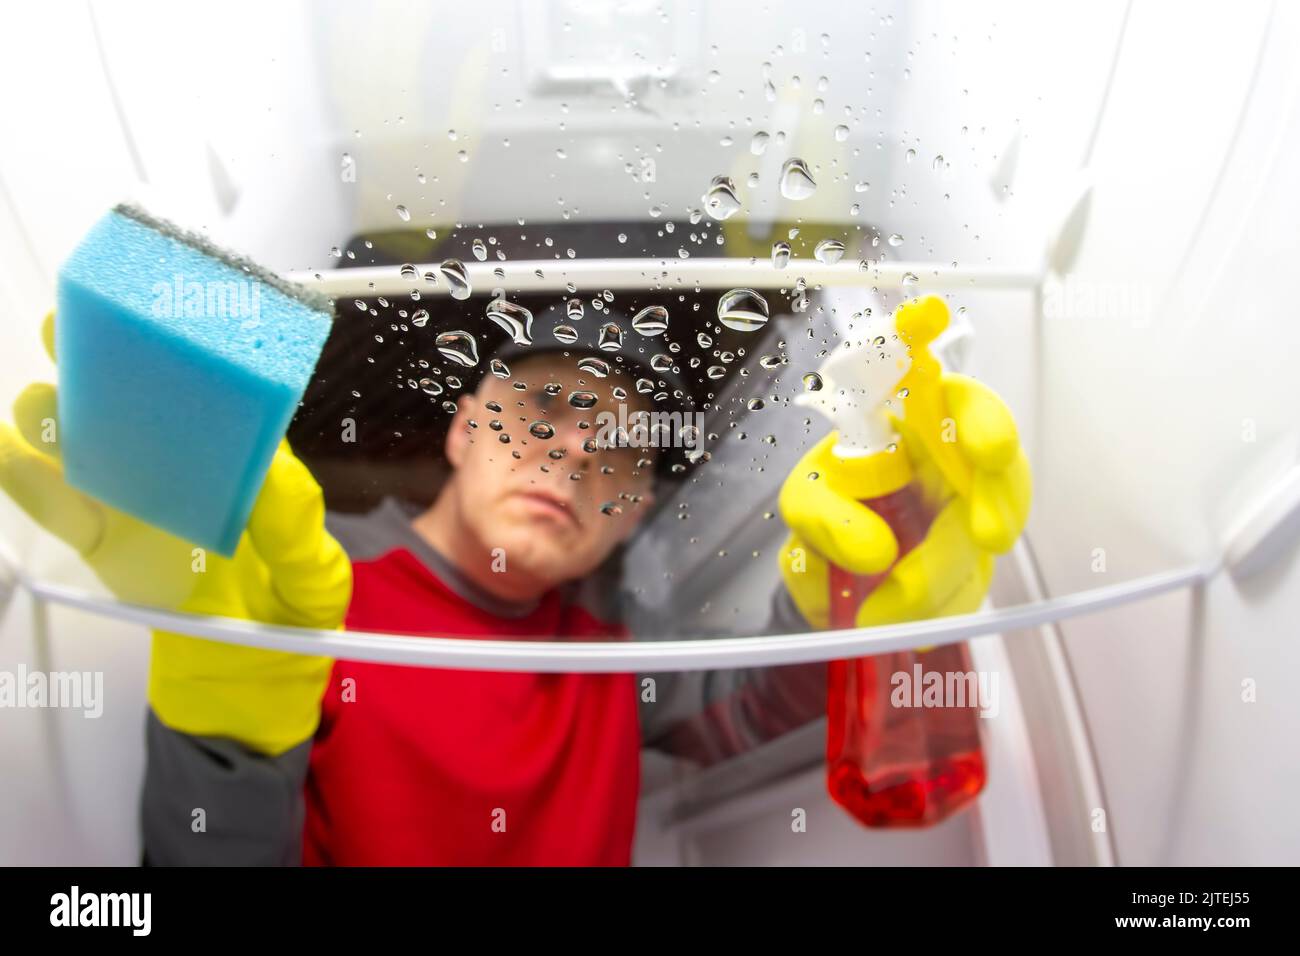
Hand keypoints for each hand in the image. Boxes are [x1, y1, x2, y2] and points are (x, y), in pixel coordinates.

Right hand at [0, 313, 351, 752]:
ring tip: (42, 399)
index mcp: (246, 474)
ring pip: (89, 448)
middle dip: (107, 368)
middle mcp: (190, 478)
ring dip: (60, 417)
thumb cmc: (295, 627)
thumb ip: (294, 530)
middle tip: (73, 331)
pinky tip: (8, 453)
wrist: (246, 697)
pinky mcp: (104, 547)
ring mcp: (140, 509)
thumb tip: (271, 467)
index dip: (189, 364)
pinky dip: (27, 480)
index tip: (161, 325)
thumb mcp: (315, 580)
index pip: (217, 407)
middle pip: (142, 412)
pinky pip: (60, 508)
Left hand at [778, 370, 1030, 629]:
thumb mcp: (808, 498)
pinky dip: (936, 615)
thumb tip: (875, 553)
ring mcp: (974, 517)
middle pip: (1004, 475)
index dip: (986, 420)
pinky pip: (968, 592)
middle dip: (1001, 506)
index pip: (966, 403)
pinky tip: (903, 631)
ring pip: (985, 544)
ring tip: (878, 614)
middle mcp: (960, 465)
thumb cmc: (830, 499)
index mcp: (923, 424)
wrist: (832, 553)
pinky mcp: (971, 567)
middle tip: (988, 538)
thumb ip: (826, 516)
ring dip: (943, 582)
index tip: (991, 450)